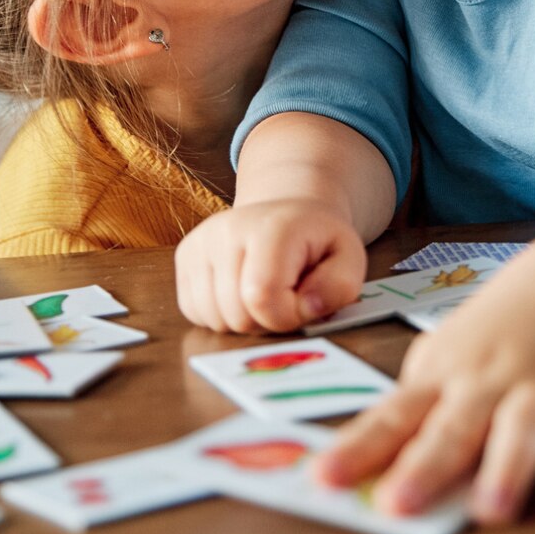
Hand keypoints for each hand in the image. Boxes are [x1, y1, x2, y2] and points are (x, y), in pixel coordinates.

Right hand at [173, 199, 365, 333]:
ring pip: (213, 319)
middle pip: (236, 315)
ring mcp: (201, 241)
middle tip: (285, 296)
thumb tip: (306, 307)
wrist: (287, 212)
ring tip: (264, 292)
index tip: (303, 302)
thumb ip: (340, 286)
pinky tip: (240, 291)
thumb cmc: (318, 242)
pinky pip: (195, 313)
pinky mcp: (184, 256)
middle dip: (267, 321)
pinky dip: (220, 315)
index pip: (262, 297)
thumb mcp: (350, 258)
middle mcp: (227, 228)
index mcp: (271, 226)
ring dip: (243, 321)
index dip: (286, 316)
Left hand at [313, 258, 534, 526]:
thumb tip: (368, 470)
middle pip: (454, 426)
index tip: (325, 478)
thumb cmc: (497, 333)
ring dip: (506, 467)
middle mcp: (487, 379)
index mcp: (444, 375)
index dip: (359, 448)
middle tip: (398, 503)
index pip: (394, 416)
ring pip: (522, 425)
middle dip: (426, 466)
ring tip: (490, 509)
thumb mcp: (447, 359)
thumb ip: (418, 412)